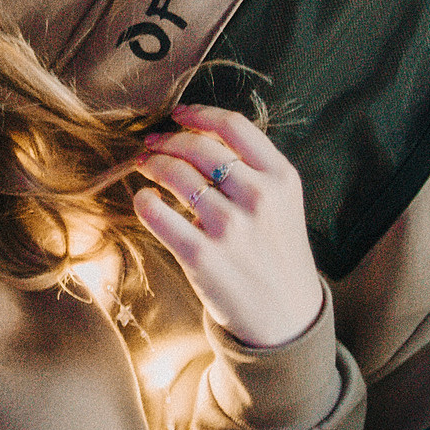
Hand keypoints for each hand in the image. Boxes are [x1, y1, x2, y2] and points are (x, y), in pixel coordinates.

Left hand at [132, 105, 325, 349]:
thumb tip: (197, 131)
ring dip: (151, 163)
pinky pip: (157, 213)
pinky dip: (144, 199)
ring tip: (144, 165)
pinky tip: (145, 198)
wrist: (286, 314)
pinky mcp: (202, 256)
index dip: (199, 114)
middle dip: (167, 139)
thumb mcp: (283, 201)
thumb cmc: (276, 250)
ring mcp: (231, 228)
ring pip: (175, 174)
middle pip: (199, 147)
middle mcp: (259, 198)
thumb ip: (252, 167)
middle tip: (151, 143)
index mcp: (282, 178)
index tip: (178, 114)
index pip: (234, 126)